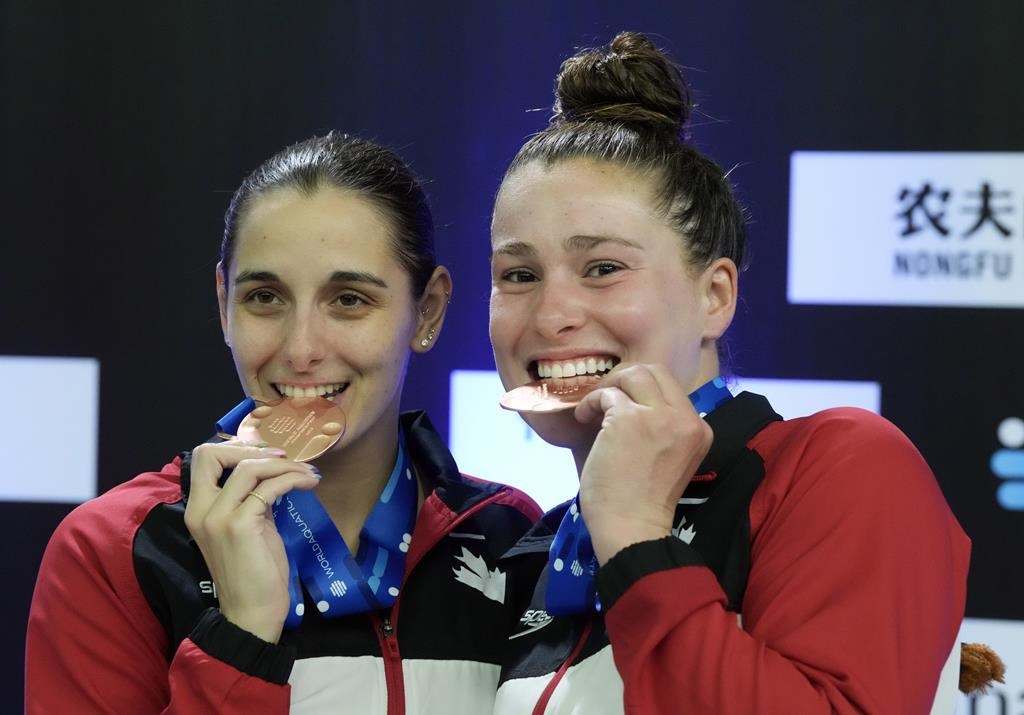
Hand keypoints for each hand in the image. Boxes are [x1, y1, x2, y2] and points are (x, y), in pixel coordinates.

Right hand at [184, 442, 319, 642]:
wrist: (252, 612)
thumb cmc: (253, 572)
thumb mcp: (248, 527)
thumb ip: (251, 499)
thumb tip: (271, 473)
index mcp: (198, 509)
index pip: (202, 458)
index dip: (234, 447)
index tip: (266, 454)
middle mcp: (201, 510)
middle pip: (212, 454)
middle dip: (251, 447)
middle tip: (285, 457)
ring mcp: (218, 517)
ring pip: (249, 468)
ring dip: (284, 465)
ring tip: (307, 472)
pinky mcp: (240, 525)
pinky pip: (269, 488)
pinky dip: (292, 479)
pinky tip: (308, 484)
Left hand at [573, 364, 712, 564]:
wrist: (632, 529)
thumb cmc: (644, 502)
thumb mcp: (669, 457)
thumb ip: (662, 428)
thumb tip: (631, 400)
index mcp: (699, 429)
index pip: (673, 388)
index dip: (643, 390)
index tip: (624, 404)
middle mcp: (685, 418)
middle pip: (656, 371)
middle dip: (626, 378)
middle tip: (607, 397)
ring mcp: (658, 416)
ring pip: (633, 373)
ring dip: (609, 387)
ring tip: (594, 409)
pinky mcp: (629, 419)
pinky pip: (607, 394)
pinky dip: (591, 402)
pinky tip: (583, 418)